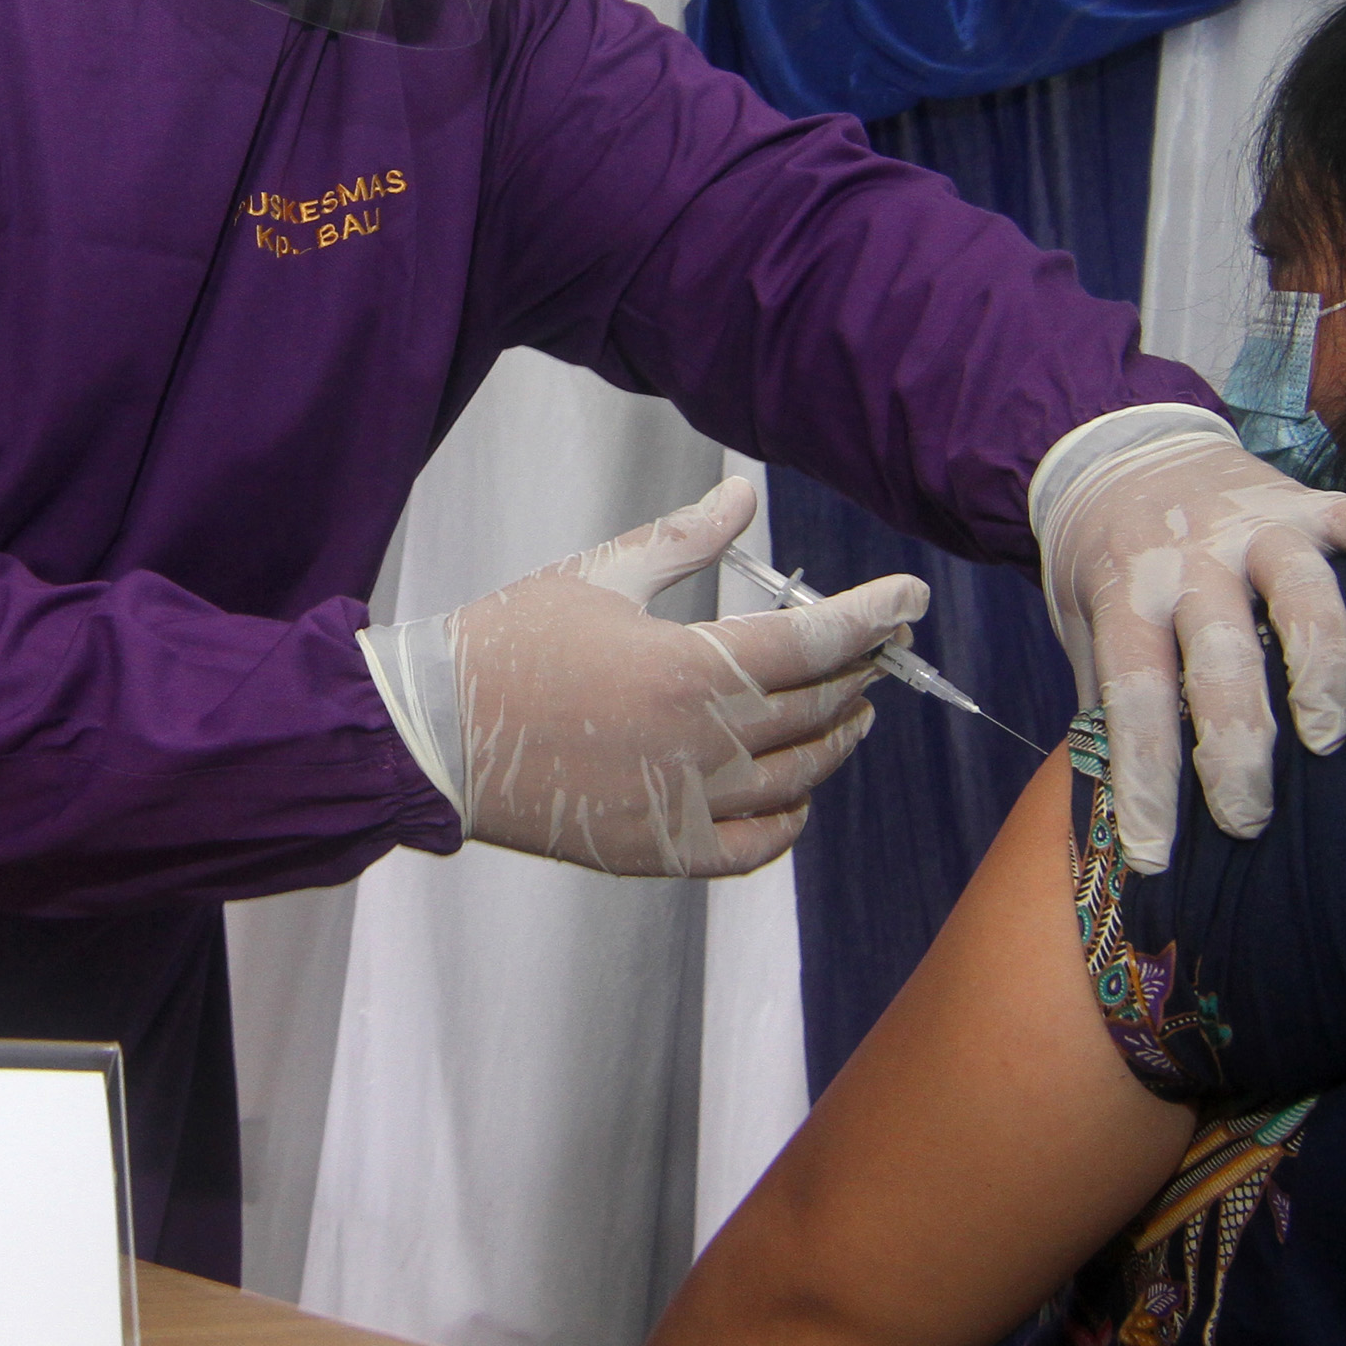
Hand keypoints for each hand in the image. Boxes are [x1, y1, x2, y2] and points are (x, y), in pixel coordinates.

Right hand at [362, 479, 929, 878]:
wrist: (433, 735)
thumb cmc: (508, 647)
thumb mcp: (601, 577)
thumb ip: (685, 539)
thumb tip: (744, 494)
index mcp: (690, 668)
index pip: (817, 643)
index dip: (873, 617)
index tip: (911, 598)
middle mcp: (702, 744)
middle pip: (817, 708)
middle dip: (862, 671)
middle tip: (883, 647)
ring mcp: (684, 805)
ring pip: (799, 779)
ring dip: (837, 741)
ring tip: (854, 711)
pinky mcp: (660, 851)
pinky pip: (755, 846)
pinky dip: (789, 820)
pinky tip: (797, 795)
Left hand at [1032, 411, 1345, 870]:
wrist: (1123, 450)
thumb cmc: (1111, 568)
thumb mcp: (1081, 626)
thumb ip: (1104, 699)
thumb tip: (1119, 813)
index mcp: (1127, 591)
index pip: (1133, 693)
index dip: (1145, 779)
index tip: (1154, 856)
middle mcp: (1194, 557)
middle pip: (1221, 655)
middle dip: (1237, 745)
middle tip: (1248, 818)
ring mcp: (1257, 525)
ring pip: (1302, 593)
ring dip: (1320, 668)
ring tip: (1327, 739)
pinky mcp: (1311, 501)